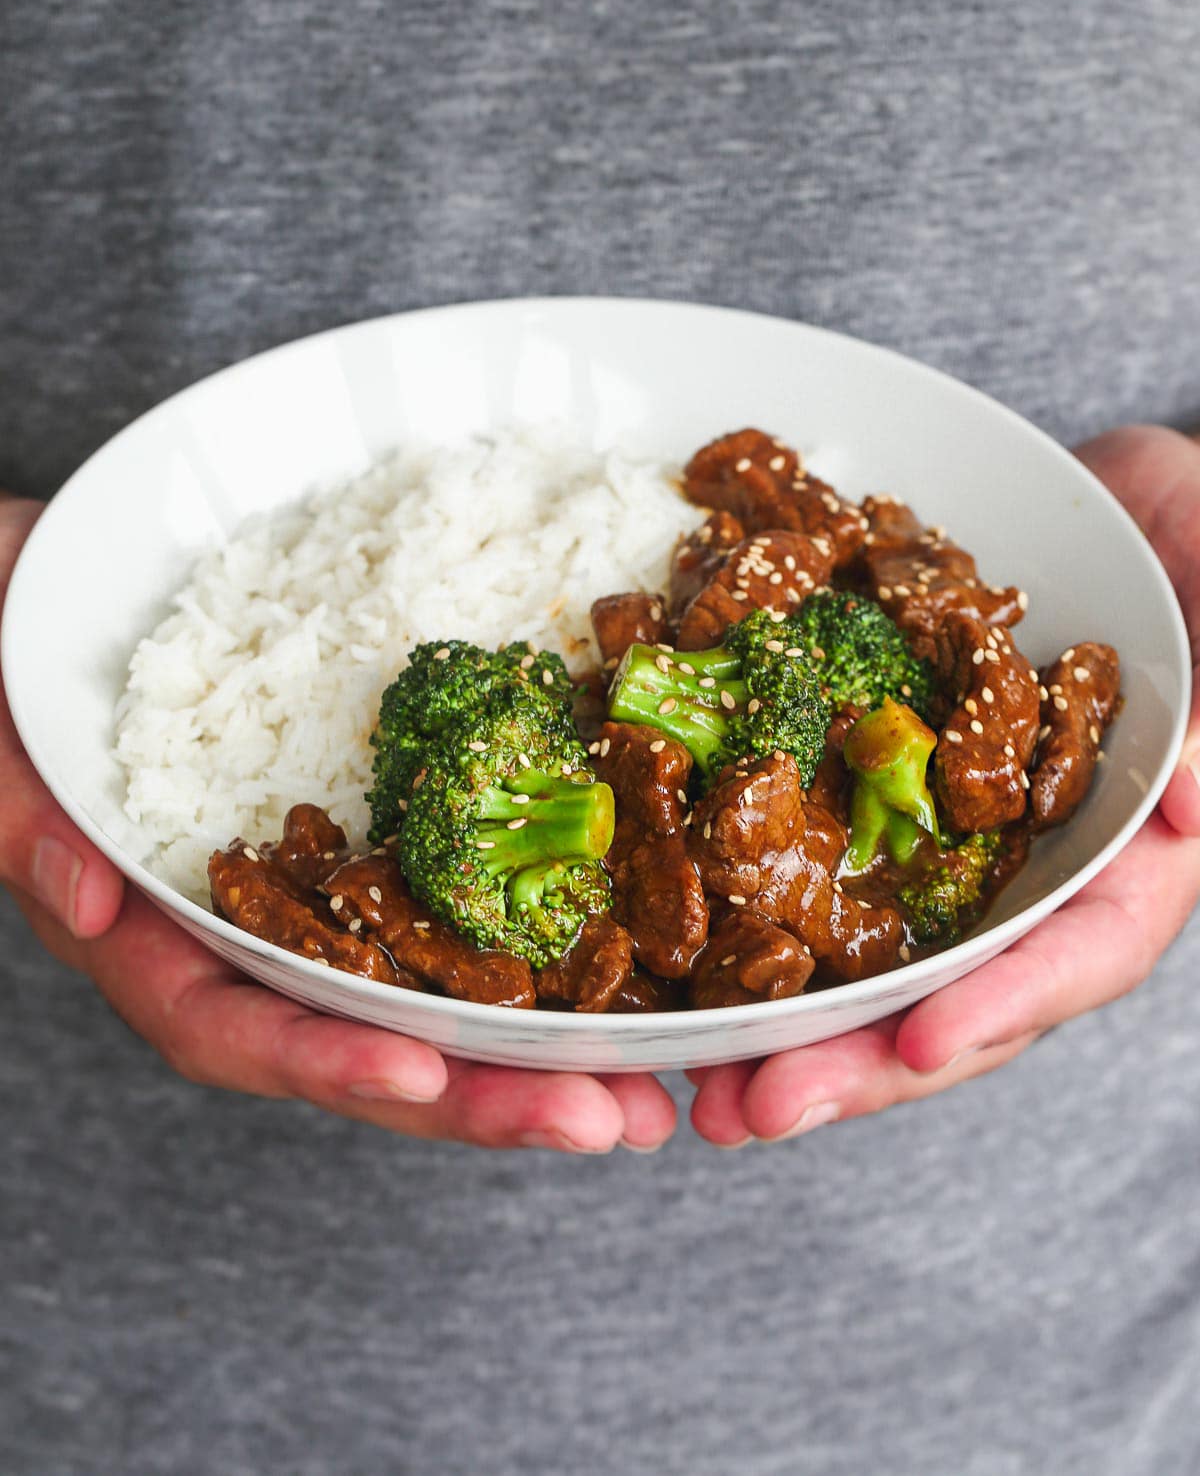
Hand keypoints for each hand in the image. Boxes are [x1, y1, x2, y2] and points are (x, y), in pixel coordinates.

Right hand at [1, 499, 674, 1153]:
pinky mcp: (358, 830)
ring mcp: (303, 886)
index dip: (326, 1063)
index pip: (229, 1024)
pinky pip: (440, 895)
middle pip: (356, 1037)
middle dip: (477, 1093)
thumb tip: (101, 906)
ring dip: (526, 1043)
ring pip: (416, 984)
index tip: (425, 1083)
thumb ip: (23, 820)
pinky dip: (522, 933)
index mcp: (146, 930)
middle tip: (606, 1121)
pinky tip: (613, 954)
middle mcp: (236, 931)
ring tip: (641, 1080)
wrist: (29, 597)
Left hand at [688, 425, 1199, 1145]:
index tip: (920, 1046)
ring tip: (695, 1085)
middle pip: (951, 989)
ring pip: (868, 952)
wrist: (1120, 505)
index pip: (1079, 952)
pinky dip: (745, 908)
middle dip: (855, 1062)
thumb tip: (1194, 806)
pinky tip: (668, 956)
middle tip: (751, 1114)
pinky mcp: (876, 789)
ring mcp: (948, 837)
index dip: (1006, 1005)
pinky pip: (809, 850)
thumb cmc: (1198, 551)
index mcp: (1129, 854)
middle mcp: (1030, 869)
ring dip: (784, 1026)